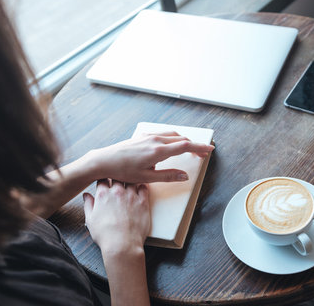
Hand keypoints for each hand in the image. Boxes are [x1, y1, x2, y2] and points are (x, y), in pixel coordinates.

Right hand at [83, 179, 149, 253]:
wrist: (122, 244)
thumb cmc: (105, 235)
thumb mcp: (90, 220)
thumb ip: (88, 205)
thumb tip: (86, 195)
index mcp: (103, 195)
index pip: (103, 179)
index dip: (104, 179)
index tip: (106, 181)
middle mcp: (117, 192)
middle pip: (118, 176)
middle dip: (117, 177)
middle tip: (118, 181)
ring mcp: (131, 195)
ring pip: (132, 180)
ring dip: (130, 180)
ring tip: (130, 183)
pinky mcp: (143, 201)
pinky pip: (144, 188)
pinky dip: (142, 186)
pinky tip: (140, 189)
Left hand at [88, 132, 213, 183]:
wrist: (104, 160)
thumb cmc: (123, 171)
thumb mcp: (147, 178)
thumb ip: (168, 176)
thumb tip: (185, 176)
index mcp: (158, 151)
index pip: (185, 146)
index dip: (199, 147)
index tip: (209, 149)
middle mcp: (155, 140)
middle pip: (182, 139)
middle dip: (195, 145)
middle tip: (204, 153)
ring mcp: (148, 136)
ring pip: (173, 135)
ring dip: (185, 141)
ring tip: (191, 149)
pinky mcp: (143, 135)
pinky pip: (164, 134)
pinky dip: (174, 138)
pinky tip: (173, 144)